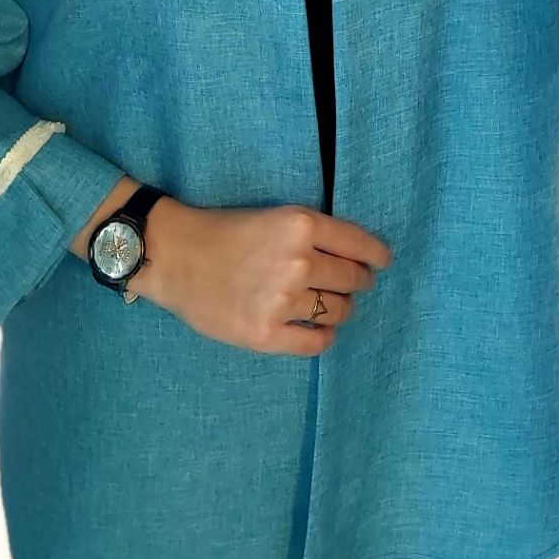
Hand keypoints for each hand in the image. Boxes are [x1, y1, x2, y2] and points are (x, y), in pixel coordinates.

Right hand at [130, 198, 393, 356]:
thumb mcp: (274, 217)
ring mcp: (283, 300)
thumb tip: (356, 256)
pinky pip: (316, 342)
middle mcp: (298, 262)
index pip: (359, 244)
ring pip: (338, 311)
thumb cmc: (224, 231)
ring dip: (340, 309)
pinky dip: (324, 336)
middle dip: (357, 282)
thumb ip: (312, 233)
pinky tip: (319, 330)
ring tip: (330, 305)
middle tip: (354, 284)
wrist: (176, 256)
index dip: (376, 255)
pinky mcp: (267, 334)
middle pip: (352, 279)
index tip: (382, 262)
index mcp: (301, 225)